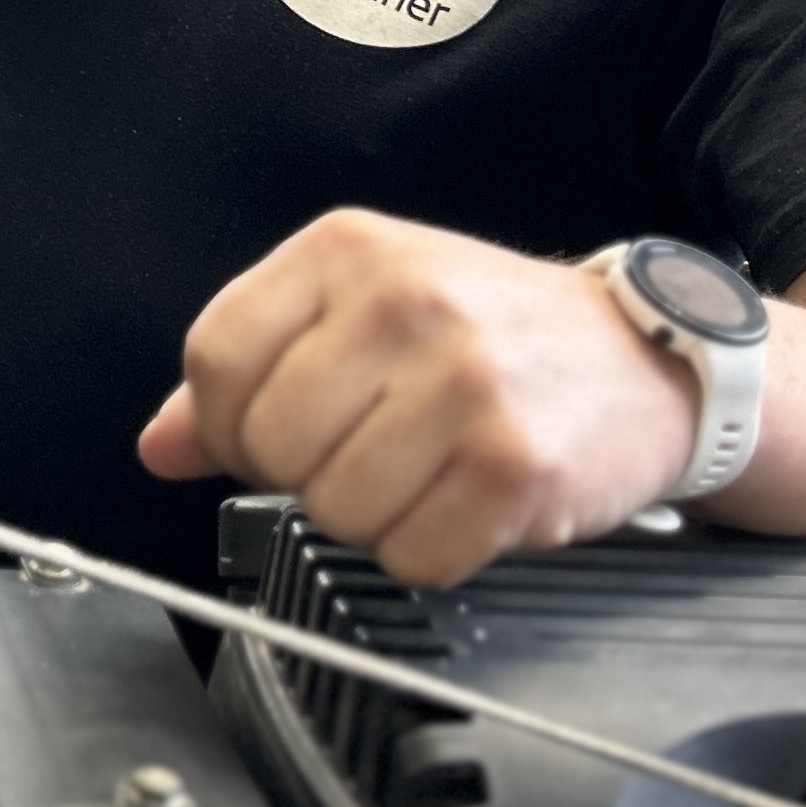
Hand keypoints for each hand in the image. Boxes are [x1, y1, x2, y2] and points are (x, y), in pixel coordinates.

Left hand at [134, 208, 702, 588]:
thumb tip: (161, 447)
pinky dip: (432, 551)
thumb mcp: (363, 312)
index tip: (276, 432)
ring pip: (334, 510)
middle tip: (370, 454)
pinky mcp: (516, 463)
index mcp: (347, 251)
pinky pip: (411, 555)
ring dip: (373, 516)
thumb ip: (253, 370)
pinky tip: (468, 502)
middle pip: (270, 445)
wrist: (645, 359)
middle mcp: (405, 303)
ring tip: (427, 471)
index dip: (229, 423)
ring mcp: (464, 382)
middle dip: (305, 474)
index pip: (215, 359)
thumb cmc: (493, 335)